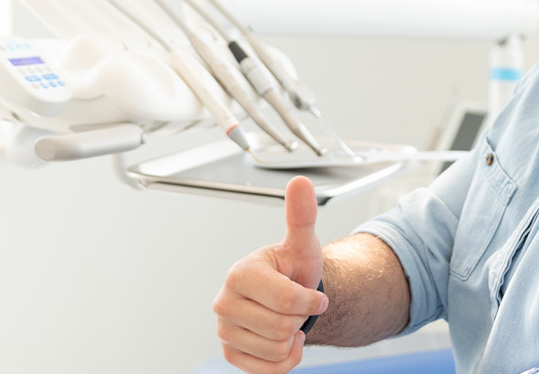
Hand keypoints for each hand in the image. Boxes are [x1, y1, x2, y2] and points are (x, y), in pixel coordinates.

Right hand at [215, 176, 328, 372]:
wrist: (287, 297)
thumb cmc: (292, 271)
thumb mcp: (302, 244)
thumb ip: (301, 216)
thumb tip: (301, 182)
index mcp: (240, 273)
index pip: (288, 301)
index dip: (312, 302)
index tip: (314, 294)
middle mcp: (224, 302)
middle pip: (281, 327)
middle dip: (300, 319)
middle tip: (294, 306)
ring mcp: (224, 329)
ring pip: (276, 350)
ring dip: (293, 339)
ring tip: (286, 320)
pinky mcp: (230, 353)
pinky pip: (270, 370)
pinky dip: (285, 360)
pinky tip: (281, 340)